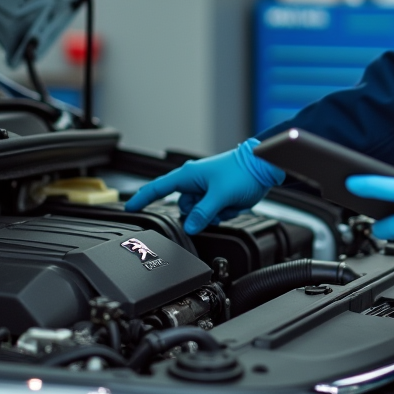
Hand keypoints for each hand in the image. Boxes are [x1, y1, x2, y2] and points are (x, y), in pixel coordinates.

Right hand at [125, 139, 284, 233]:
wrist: (264, 167)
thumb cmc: (242, 171)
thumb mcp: (220, 195)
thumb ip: (203, 213)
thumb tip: (190, 226)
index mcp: (188, 176)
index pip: (158, 188)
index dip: (142, 198)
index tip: (129, 208)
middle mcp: (195, 182)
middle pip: (184, 208)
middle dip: (199, 214)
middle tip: (215, 207)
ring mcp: (206, 189)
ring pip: (200, 213)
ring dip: (214, 214)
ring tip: (228, 203)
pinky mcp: (218, 196)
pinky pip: (213, 213)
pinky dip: (223, 212)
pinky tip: (233, 203)